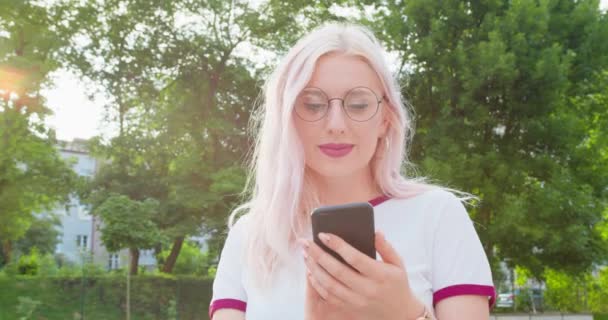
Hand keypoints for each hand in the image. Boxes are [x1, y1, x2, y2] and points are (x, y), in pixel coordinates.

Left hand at [299, 232, 426, 319]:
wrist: (400, 314)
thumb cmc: (397, 283)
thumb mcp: (397, 263)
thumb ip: (385, 247)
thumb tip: (374, 231)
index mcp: (380, 275)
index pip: (355, 258)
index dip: (337, 245)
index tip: (322, 234)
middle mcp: (368, 289)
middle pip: (337, 271)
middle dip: (318, 254)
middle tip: (305, 242)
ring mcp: (357, 301)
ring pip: (329, 284)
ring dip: (314, 268)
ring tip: (305, 254)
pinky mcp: (350, 308)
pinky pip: (329, 296)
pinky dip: (317, 284)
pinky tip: (310, 271)